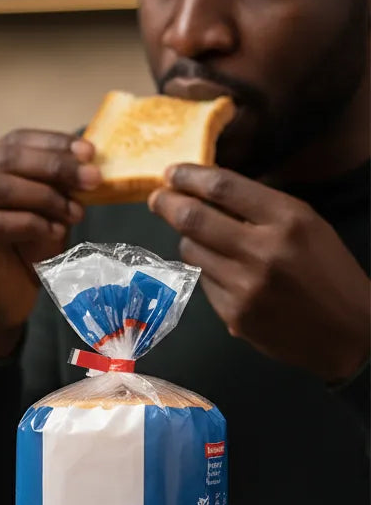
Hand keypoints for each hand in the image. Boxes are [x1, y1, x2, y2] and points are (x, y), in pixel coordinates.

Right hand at [0, 130, 99, 357]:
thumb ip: (57, 184)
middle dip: (56, 166)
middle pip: (7, 158)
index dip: (53, 142)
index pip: (15, 141)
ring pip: (0, 186)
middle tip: (92, 179)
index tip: (90, 152)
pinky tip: (55, 233)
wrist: (4, 302)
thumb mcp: (47, 209)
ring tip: (76, 213)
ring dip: (46, 196)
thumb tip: (88, 158)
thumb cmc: (27, 252)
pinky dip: (32, 223)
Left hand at [149, 165, 370, 382]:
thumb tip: (210, 194)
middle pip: (194, 219)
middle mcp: (263, 251)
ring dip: (188, 239)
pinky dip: (206, 271)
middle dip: (167, 204)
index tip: (172, 172)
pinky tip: (224, 272)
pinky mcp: (233, 315)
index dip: (190, 177)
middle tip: (156, 197)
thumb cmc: (328, 272)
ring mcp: (244, 286)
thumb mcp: (307, 227)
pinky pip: (203, 282)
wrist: (347, 332)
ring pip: (192, 251)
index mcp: (289, 220)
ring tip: (197, 235)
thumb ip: (262, 210)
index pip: (225, 188)